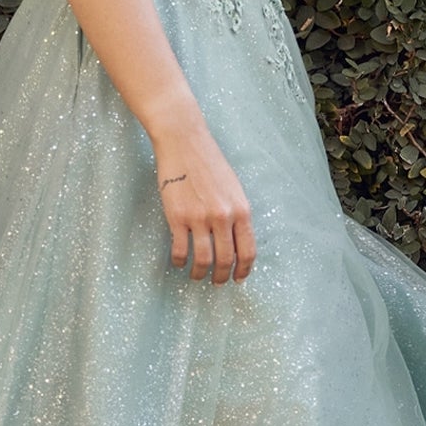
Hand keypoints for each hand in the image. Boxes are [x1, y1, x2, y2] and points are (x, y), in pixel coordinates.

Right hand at [153, 122, 255, 284]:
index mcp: (241, 210)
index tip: (238, 278)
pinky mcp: (177, 217)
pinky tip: (178, 261)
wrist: (185, 143)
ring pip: (203, 259)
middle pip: (225, 260)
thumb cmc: (210, 163)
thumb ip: (236, 215)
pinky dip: (179, 260)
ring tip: (197, 275)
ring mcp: (200, 218)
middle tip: (217, 282)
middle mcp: (223, 217)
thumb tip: (236, 242)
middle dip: (222, 276)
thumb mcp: (234, 189)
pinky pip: (180, 249)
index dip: (243, 270)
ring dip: (200, 273)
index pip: (247, 251)